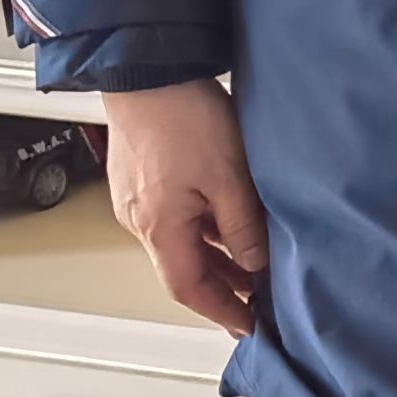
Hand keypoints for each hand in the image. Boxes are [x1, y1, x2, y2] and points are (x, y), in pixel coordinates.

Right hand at [105, 80, 267, 339]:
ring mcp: (138, 199)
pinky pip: (176, 218)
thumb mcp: (230, 178)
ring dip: (216, 256)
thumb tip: (255, 267)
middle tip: (258, 298)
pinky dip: (204, 229)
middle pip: (184, 268)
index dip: (221, 311)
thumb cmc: (184, 118)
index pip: (190, 289)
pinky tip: (230, 222)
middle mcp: (139, 220)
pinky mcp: (142, 178)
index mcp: (158, 228)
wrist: (148, 71)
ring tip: (254, 262)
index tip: (248, 326)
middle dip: (223, 287)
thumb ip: (242, 227)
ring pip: (181, 242)